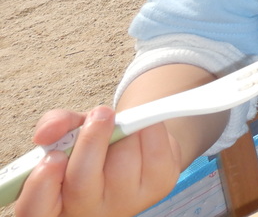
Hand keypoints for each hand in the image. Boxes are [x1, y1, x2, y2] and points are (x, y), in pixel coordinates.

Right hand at [16, 107, 180, 216]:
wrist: (137, 146)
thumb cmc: (95, 145)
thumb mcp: (71, 131)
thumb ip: (56, 126)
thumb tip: (48, 132)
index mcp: (56, 203)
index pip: (35, 209)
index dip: (41, 184)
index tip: (54, 156)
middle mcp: (88, 211)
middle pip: (82, 181)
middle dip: (92, 140)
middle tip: (100, 114)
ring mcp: (125, 204)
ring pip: (122, 164)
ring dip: (124, 132)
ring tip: (121, 125)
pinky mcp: (158, 187)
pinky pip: (155, 152)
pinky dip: (150, 129)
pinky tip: (142, 129)